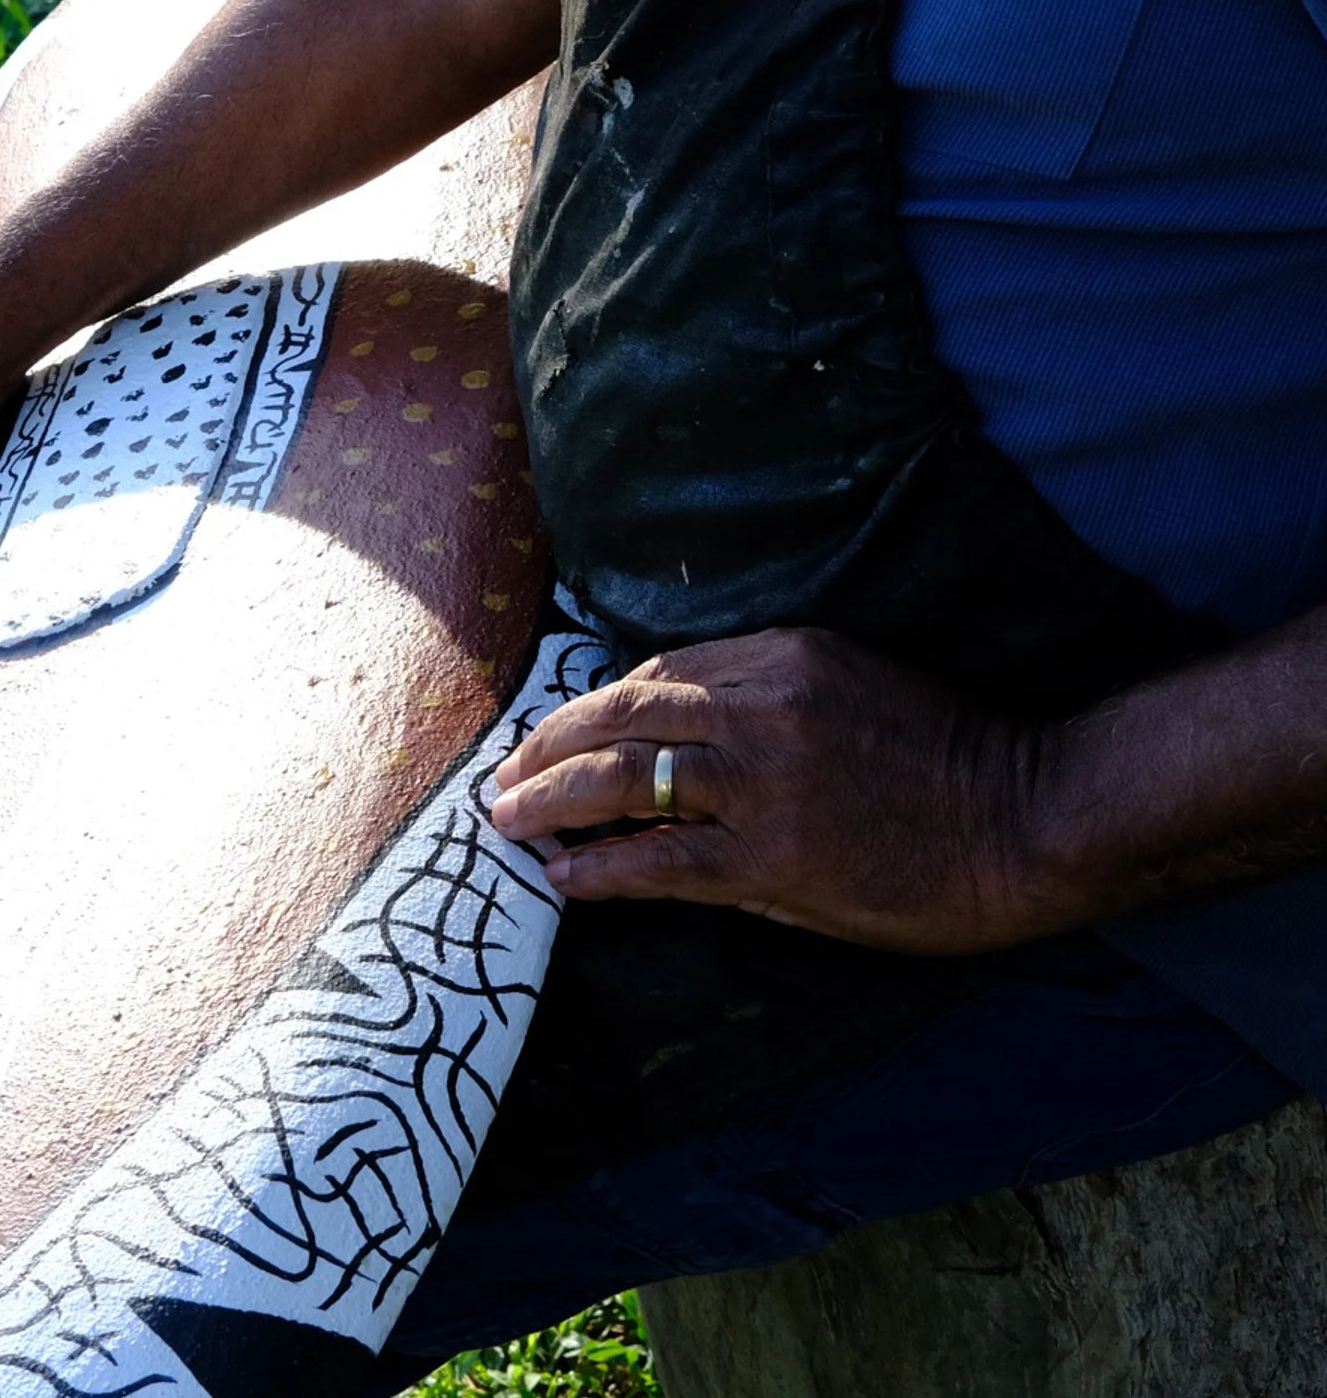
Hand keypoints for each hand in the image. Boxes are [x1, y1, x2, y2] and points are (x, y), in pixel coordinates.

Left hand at [489, 627, 1085, 953]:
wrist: (1028, 815)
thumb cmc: (952, 754)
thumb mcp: (858, 682)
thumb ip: (771, 695)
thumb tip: (685, 726)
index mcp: (783, 653)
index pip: (658, 672)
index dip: (595, 705)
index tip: (557, 730)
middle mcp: (762, 707)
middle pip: (623, 715)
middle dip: (551, 745)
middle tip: (503, 775)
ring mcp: (764, 785)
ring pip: (625, 781)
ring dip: (551, 801)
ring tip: (504, 822)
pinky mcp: (775, 859)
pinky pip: (662, 861)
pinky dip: (602, 869)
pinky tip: (561, 878)